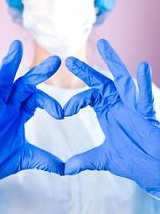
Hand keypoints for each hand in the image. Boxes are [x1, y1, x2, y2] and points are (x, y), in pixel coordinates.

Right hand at [0, 40, 63, 201]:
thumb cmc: (0, 160)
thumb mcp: (28, 157)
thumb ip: (47, 160)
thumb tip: (66, 169)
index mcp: (19, 113)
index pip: (37, 99)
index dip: (50, 102)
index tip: (62, 113)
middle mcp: (8, 106)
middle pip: (24, 84)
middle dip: (39, 72)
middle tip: (56, 60)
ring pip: (3, 82)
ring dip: (9, 65)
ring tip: (17, 46)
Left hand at [64, 39, 159, 197]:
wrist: (152, 169)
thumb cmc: (132, 160)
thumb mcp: (103, 159)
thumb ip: (84, 161)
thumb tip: (65, 169)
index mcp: (107, 111)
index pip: (88, 97)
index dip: (75, 102)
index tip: (63, 112)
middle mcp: (119, 105)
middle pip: (101, 82)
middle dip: (85, 71)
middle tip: (69, 60)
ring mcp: (133, 107)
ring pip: (122, 80)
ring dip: (113, 62)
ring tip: (102, 44)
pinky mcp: (147, 114)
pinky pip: (145, 97)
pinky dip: (144, 83)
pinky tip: (143, 67)